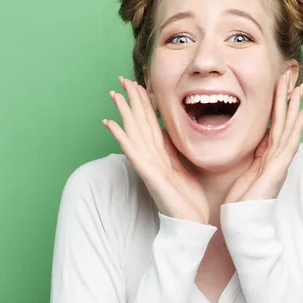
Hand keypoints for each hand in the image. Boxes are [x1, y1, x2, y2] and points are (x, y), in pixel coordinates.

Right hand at [103, 76, 209, 224]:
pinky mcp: (149, 175)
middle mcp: (151, 157)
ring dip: (124, 113)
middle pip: (139, 123)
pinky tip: (111, 125)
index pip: (150, 123)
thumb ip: (174, 149)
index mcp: (161, 154)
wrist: (191, 223)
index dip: (144, 103)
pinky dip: (122, 137)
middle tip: (122, 79)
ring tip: (114, 94)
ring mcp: (148, 165)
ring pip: (134, 133)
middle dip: (131, 100)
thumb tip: (169, 130)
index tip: (139, 84)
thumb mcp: (183, 166)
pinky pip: (134, 152)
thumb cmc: (187, 198)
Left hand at [224, 72, 302, 203]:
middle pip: (284, 121)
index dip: (278, 105)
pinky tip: (302, 112)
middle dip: (287, 98)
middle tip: (292, 76)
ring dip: (292, 106)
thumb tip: (251, 139)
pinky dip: (296, 126)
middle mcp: (276, 157)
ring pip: (288, 127)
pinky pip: (288, 142)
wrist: (241, 223)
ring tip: (297, 86)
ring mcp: (279, 162)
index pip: (274, 125)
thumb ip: (249, 155)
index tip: (281, 86)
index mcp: (267, 156)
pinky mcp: (278, 168)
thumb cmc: (239, 201)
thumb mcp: (242, 170)